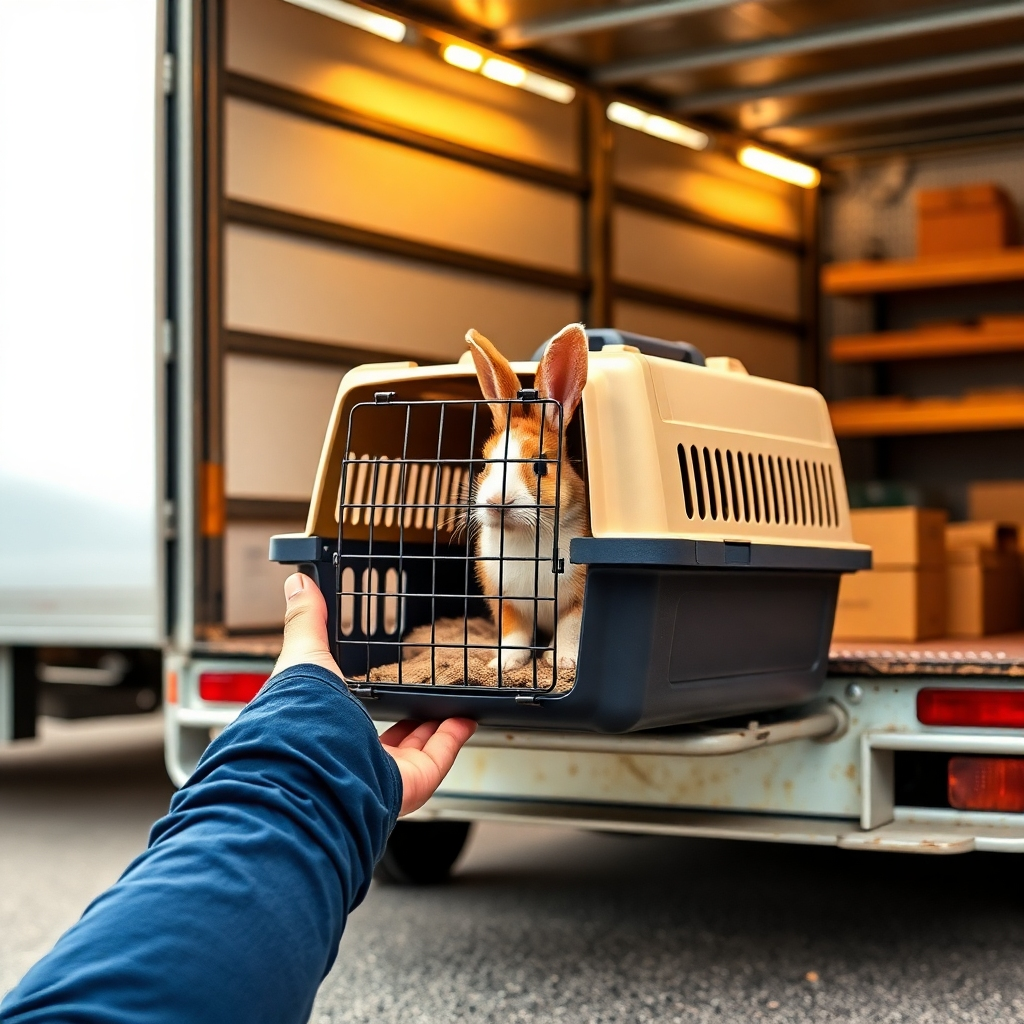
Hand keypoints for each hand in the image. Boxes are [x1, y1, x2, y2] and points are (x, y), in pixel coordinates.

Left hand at [273, 573, 475, 815]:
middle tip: (425, 692)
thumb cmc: (300, 721)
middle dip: (407, 714)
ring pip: (417, 748)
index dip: (367, 694)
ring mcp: (383, 773)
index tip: (384, 674)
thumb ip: (306, 622)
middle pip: (386, 736)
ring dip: (436, 725)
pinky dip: (456, 736)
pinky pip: (440, 756)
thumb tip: (297, 583)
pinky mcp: (412, 780)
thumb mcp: (303, 657)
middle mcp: (352, 756)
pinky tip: (468, 717)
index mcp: (323, 731)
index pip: (348, 711)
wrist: (316, 768)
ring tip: (454, 702)